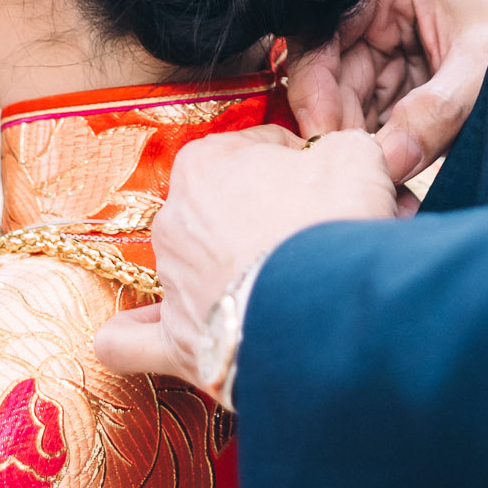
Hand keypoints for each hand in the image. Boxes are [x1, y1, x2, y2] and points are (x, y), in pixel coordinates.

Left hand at [93, 125, 401, 387]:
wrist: (325, 313)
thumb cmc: (332, 223)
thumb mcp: (353, 155)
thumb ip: (337, 145)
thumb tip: (335, 157)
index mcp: (206, 162)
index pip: (260, 150)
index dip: (303, 166)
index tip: (332, 186)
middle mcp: (175, 219)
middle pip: (227, 207)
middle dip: (268, 217)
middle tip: (319, 236)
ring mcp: (172, 283)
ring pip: (189, 266)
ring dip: (227, 272)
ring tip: (288, 291)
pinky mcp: (176, 342)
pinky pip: (134, 341)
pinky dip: (136, 338)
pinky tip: (144, 333)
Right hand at [288, 0, 487, 181]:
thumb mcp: (484, 64)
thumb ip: (436, 111)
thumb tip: (387, 160)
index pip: (321, 31)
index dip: (316, 86)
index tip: (327, 136)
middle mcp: (371, 7)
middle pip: (328, 75)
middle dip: (341, 128)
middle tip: (357, 174)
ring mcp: (382, 46)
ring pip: (346, 106)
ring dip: (362, 149)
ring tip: (380, 187)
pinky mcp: (396, 82)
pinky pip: (373, 123)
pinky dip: (382, 154)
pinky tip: (394, 184)